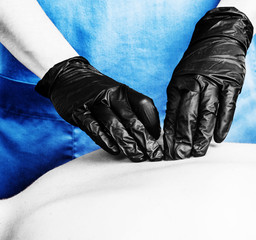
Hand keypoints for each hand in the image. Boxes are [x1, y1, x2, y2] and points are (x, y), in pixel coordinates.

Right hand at [36, 56, 162, 161]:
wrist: (68, 76)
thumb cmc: (100, 92)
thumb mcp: (117, 94)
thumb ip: (132, 110)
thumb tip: (152, 134)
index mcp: (124, 90)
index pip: (144, 104)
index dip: (154, 123)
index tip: (159, 139)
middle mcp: (111, 94)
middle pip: (131, 118)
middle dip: (145, 139)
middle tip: (154, 155)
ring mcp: (94, 102)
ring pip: (114, 125)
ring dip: (128, 144)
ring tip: (138, 157)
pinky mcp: (78, 112)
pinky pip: (94, 128)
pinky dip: (105, 141)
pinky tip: (115, 151)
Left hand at [164, 7, 253, 159]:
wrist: (220, 38)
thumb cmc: (197, 64)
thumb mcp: (180, 77)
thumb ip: (177, 101)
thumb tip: (172, 130)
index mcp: (180, 82)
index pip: (173, 112)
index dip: (171, 133)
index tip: (168, 150)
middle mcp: (196, 82)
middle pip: (189, 114)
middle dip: (184, 138)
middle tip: (182, 155)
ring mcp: (215, 82)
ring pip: (208, 112)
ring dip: (203, 134)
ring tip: (199, 152)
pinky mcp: (232, 83)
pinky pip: (228, 106)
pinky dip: (224, 123)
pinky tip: (219, 138)